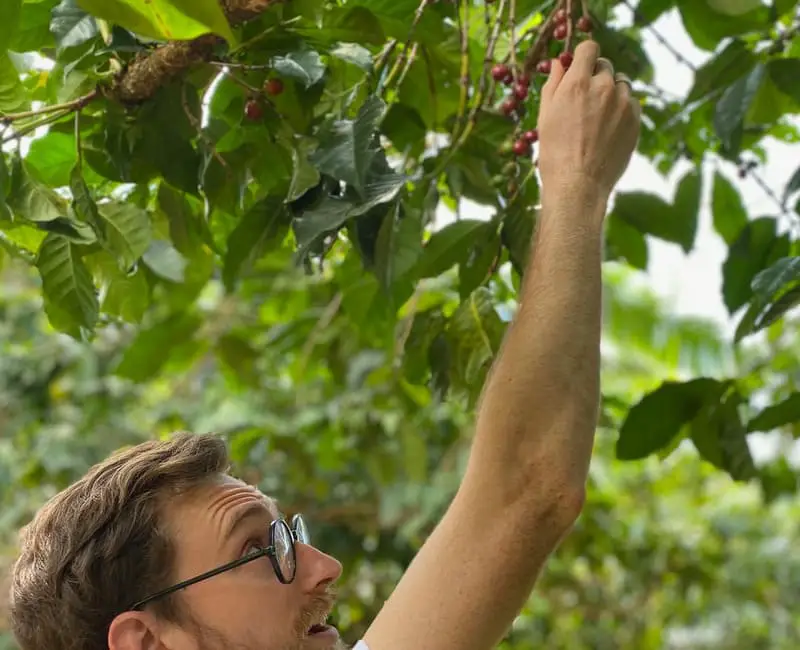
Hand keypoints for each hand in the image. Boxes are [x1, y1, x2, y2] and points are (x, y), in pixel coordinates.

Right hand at [537, 40, 641, 203]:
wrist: (578, 185)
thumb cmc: (555, 153)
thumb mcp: (545, 116)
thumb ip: (554, 84)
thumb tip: (561, 63)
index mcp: (577, 84)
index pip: (589, 48)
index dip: (584, 55)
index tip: (580, 65)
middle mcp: (604, 88)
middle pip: (605, 66)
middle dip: (595, 76)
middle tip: (585, 99)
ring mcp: (623, 104)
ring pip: (620, 84)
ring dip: (610, 92)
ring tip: (597, 117)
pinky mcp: (635, 120)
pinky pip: (632, 103)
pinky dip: (622, 109)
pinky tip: (608, 128)